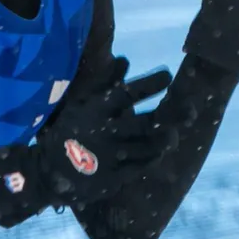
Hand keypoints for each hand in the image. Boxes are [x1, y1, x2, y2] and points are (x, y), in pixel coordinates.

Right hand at [18, 57, 172, 209]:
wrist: (46, 174)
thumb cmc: (69, 132)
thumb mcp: (80, 104)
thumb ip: (104, 83)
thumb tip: (124, 61)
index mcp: (94, 110)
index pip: (125, 93)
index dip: (148, 84)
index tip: (167, 75)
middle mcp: (104, 132)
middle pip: (144, 123)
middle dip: (171, 116)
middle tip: (191, 109)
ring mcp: (109, 157)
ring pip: (146, 147)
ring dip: (164, 139)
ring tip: (174, 133)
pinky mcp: (112, 178)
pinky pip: (138, 167)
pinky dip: (151, 158)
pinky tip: (159, 152)